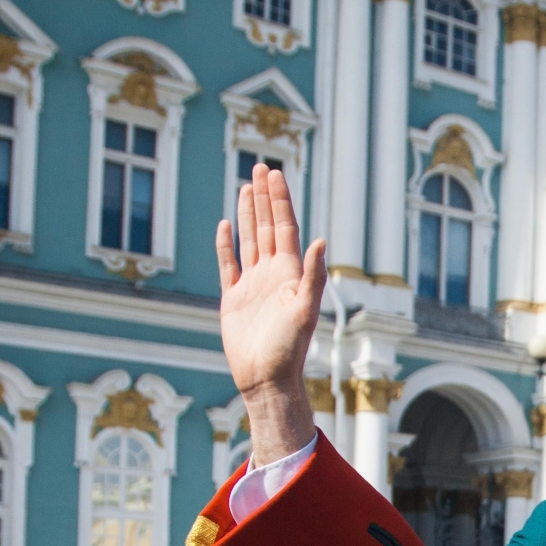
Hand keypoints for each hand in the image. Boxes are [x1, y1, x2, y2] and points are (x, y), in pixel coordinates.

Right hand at [215, 165, 325, 465]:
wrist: (267, 379)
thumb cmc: (290, 349)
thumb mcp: (305, 309)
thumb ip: (313, 276)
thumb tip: (320, 240)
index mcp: (290, 272)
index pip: (284, 226)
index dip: (279, 199)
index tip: (273, 172)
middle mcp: (272, 274)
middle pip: (266, 225)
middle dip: (264, 197)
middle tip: (259, 166)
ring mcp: (252, 285)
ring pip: (249, 239)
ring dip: (247, 214)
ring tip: (245, 188)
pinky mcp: (233, 299)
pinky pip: (228, 264)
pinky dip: (226, 244)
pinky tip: (224, 226)